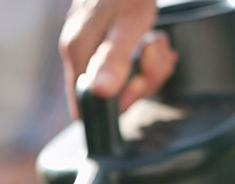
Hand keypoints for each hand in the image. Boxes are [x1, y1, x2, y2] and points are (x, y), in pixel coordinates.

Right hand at [59, 0, 177, 114]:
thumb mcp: (128, 26)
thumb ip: (113, 61)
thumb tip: (100, 94)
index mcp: (77, 51)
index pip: (85, 106)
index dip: (116, 104)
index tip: (138, 84)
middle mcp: (77, 50)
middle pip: (108, 93)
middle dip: (141, 81)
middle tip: (155, 54)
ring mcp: (90, 43)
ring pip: (121, 77)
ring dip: (149, 67)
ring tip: (158, 41)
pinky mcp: (104, 37)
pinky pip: (125, 60)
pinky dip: (146, 55)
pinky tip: (154, 40)